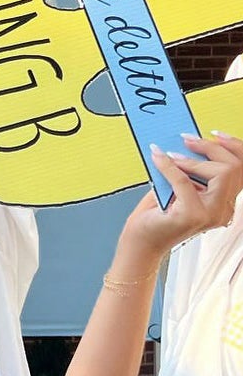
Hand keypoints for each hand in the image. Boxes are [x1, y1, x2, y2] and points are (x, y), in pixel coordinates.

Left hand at [117, 132, 242, 270]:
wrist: (143, 241)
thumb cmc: (160, 214)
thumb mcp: (182, 186)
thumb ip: (193, 169)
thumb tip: (192, 141)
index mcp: (225, 202)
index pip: (242, 170)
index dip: (234, 147)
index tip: (215, 134)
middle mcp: (223, 210)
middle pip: (234, 168)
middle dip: (211, 148)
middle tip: (187, 139)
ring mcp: (211, 214)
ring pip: (221, 173)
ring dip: (194, 159)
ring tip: (172, 156)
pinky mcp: (193, 215)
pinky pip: (185, 180)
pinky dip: (169, 166)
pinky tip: (158, 158)